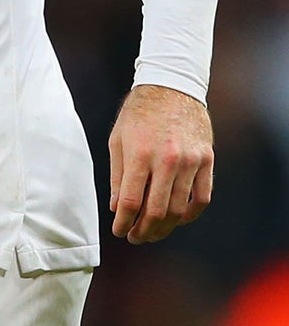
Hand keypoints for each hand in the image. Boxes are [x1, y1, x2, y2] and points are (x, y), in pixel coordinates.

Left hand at [108, 84, 213, 242]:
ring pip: (179, 208)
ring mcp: (191, 161)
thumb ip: (118, 176)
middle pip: (156, 211)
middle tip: (135, 238)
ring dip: (164, 227)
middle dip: (143, 231)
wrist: (172, 87)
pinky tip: (177, 219)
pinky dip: (190, 214)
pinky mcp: (207, 160)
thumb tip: (118, 209)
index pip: (131, 202)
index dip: (123, 223)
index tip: (119, 232)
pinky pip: (202, 197)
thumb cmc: (137, 114)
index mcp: (140, 155)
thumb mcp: (117, 141)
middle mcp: (167, 160)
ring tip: (153, 233)